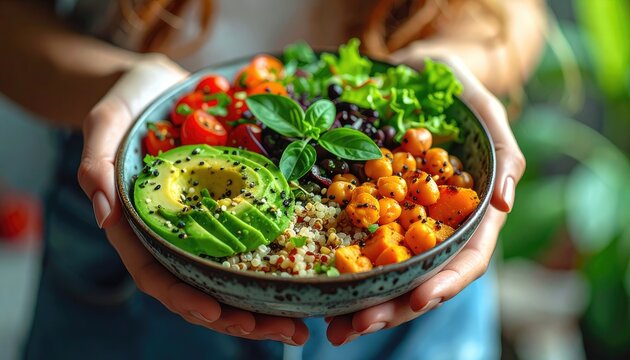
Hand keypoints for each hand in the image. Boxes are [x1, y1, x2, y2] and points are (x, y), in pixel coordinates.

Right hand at [77, 54, 307, 345]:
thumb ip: (96, 163)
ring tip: (300, 324)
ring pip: (230, 278)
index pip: (157, 274)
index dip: (185, 298)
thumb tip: (106, 213)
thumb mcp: (105, 122)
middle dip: (238, 317)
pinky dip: (273, 266)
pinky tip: (303, 277)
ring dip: (262, 306)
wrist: (158, 85)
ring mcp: (203, 225)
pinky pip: (251, 244)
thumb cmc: (128, 102)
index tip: (217, 313)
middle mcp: (174, 233)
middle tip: (282, 331)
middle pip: (200, 288)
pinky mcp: (229, 209)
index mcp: (141, 225)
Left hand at [326, 55, 525, 345]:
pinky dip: (343, 270)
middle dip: (391, 307)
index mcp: (469, 212)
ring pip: (387, 273)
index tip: (418, 300)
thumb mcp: (486, 112)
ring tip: (331, 327)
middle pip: (420, 278)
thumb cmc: (458, 91)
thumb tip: (503, 204)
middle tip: (355, 327)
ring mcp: (402, 221)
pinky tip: (320, 289)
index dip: (446, 282)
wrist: (417, 74)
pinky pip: (357, 244)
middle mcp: (436, 225)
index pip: (466, 258)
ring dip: (362, 304)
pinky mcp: (372, 210)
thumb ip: (504, 154)